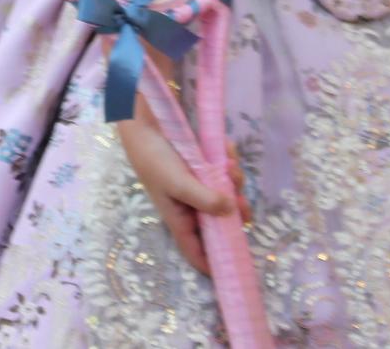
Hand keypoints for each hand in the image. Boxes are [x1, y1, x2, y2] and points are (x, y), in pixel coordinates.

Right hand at [117, 104, 243, 276]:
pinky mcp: (205, 165)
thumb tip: (232, 213)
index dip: (215, 263)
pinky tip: (227, 149)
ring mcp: (200, 185)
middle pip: (221, 220)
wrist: (146, 123)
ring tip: (231, 166)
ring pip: (227, 193)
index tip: (237, 267)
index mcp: (180, 218)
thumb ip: (205, 199)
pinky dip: (229, 162)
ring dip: (234, 181)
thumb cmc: (155, 160)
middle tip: (243, 202)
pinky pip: (225, 170)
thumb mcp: (178, 183)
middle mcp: (192, 205)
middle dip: (235, 213)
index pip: (197, 251)